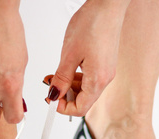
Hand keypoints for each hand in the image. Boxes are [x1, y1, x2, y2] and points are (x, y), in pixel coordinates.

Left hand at [47, 0, 130, 116]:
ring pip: (86, 90)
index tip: (50, 99)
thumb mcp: (69, 54)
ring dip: (69, 87)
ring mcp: (106, 72)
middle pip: (83, 101)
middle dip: (64, 97)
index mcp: (97, 80)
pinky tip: (67, 69)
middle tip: (50, 86)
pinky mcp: (105, 64)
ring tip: (54, 76)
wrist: (108, 5)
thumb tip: (54, 94)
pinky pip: (90, 79)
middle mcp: (105, 79)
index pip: (80, 109)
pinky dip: (76, 78)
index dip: (63, 108)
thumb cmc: (93, 23)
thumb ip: (61, 78)